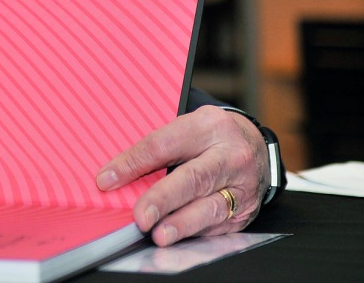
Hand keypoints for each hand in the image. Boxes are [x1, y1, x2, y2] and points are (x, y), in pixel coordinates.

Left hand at [95, 105, 267, 245]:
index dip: (133, 163)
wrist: (255, 146)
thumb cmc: (212, 136)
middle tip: (140, 216)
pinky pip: (217, 224)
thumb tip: (119, 175)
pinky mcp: (245, 210)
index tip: (107, 180)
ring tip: (159, 234)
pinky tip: (177, 237)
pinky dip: (193, 232)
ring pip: (210, 206)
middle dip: (163, 199)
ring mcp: (240, 184)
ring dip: (181, 223)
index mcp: (207, 125)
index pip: (163, 144)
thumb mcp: (189, 128)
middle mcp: (228, 155)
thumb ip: (159, 148)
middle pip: (192, 178)